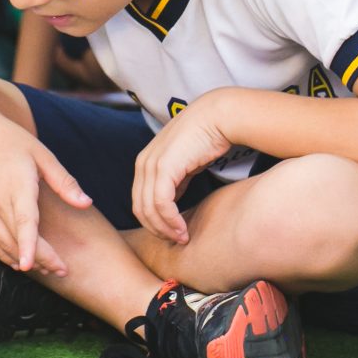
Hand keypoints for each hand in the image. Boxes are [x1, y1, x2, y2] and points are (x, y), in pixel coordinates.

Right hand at [0, 115, 92, 275]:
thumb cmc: (12, 142)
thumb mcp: (43, 155)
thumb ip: (64, 183)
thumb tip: (87, 203)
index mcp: (18, 187)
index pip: (24, 222)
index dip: (28, 246)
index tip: (30, 266)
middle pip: (17, 239)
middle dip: (40, 259)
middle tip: (62, 271)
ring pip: (2, 245)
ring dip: (23, 261)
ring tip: (47, 269)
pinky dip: (3, 255)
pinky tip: (18, 262)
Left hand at [130, 96, 233, 245]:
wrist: (217, 116)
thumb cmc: (205, 138)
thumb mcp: (184, 164)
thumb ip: (174, 181)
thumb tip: (172, 203)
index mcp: (145, 162)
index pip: (140, 201)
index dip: (154, 222)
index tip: (172, 233)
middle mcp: (143, 163)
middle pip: (140, 208)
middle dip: (157, 229)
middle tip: (176, 241)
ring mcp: (151, 165)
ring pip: (149, 209)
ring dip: (165, 228)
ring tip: (182, 238)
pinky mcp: (164, 168)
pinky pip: (161, 203)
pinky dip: (171, 221)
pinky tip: (183, 228)